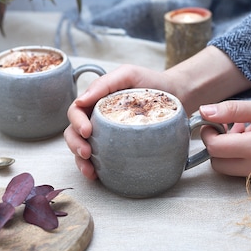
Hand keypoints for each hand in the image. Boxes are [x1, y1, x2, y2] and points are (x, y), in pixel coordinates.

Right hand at [64, 64, 169, 178]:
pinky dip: (95, 168)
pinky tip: (97, 175)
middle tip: (87, 153)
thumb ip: (104, 84)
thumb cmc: (150, 83)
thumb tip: (81, 100)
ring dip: (81, 161)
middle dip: (76, 144)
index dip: (76, 122)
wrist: (175, 95)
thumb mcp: (128, 75)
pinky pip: (101, 159)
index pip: (76, 112)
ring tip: (90, 169)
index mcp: (96, 101)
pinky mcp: (117, 147)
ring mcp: (106, 134)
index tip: (87, 131)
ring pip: (83, 148)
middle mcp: (98, 118)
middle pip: (74, 132)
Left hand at [199, 98, 250, 180]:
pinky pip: (242, 170)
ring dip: (227, 150)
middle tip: (225, 127)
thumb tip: (203, 111)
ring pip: (228, 168)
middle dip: (215, 145)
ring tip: (243, 130)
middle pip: (218, 163)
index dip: (207, 134)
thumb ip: (232, 110)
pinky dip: (239, 156)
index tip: (211, 123)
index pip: (215, 148)